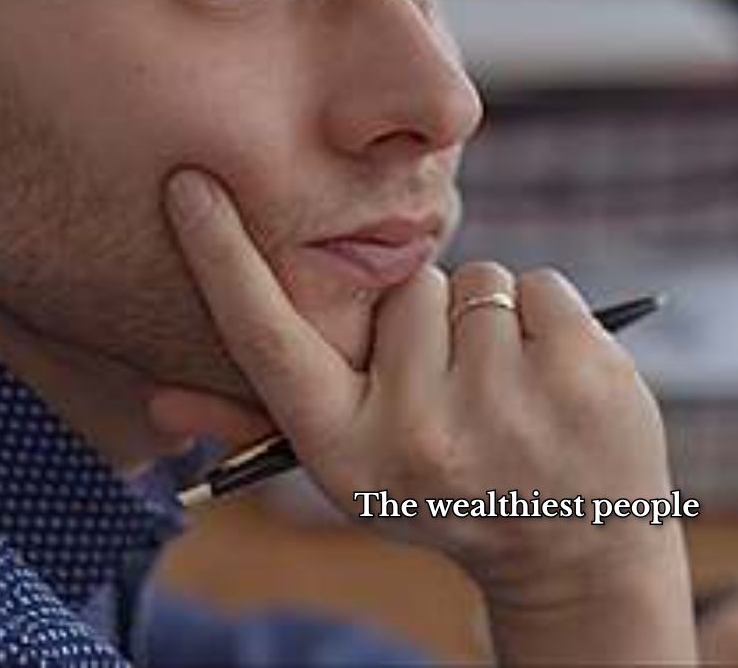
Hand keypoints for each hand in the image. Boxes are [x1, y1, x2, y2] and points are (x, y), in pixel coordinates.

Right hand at [153, 169, 694, 660]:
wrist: (577, 553)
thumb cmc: (452, 495)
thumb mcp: (357, 472)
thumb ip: (270, 424)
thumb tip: (159, 404)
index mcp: (349, 454)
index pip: (266, 340)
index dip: (221, 258)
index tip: (193, 183)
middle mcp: (418, 432)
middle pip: (402, 289)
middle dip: (431, 321)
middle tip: (461, 391)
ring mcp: (503, 402)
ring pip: (474, 281)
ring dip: (491, 321)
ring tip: (510, 393)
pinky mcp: (578, 372)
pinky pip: (539, 285)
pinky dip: (550, 320)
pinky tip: (555, 382)